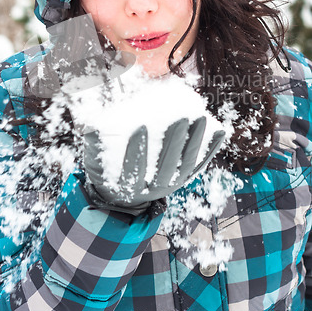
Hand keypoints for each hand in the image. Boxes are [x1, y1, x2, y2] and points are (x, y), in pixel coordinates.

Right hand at [83, 118, 224, 215]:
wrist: (123, 194)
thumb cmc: (107, 170)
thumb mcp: (94, 160)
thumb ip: (94, 143)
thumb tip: (90, 125)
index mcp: (127, 185)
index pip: (132, 169)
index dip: (136, 150)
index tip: (139, 127)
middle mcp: (152, 188)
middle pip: (166, 166)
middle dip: (174, 141)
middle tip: (180, 117)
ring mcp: (171, 184)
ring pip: (186, 165)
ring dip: (195, 142)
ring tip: (200, 117)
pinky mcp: (184, 178)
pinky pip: (200, 164)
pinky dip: (211, 149)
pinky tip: (221, 129)